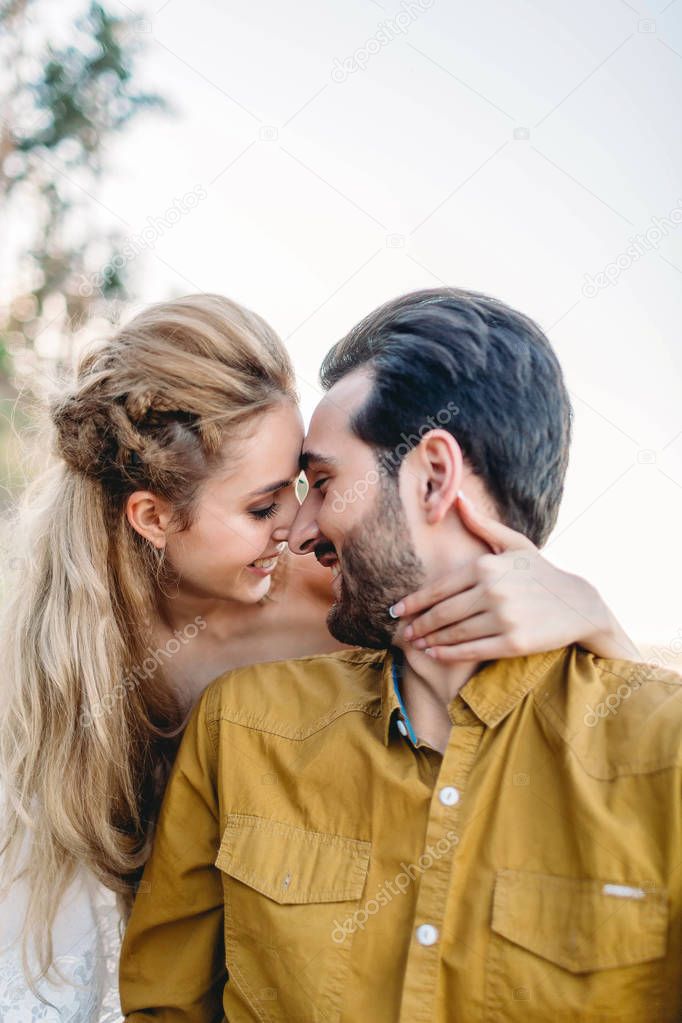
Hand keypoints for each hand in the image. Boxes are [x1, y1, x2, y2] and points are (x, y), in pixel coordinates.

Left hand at [391, 493, 638, 662]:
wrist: (578, 604)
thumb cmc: (541, 573)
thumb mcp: (514, 544)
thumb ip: (482, 524)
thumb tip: (457, 497)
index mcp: (486, 566)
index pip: (440, 588)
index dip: (415, 602)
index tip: (397, 611)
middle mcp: (492, 591)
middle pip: (443, 612)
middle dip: (419, 624)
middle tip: (404, 632)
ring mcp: (503, 618)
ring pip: (455, 632)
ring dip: (430, 640)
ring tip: (416, 643)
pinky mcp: (513, 642)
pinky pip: (472, 650)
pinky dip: (449, 653)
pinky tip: (435, 654)